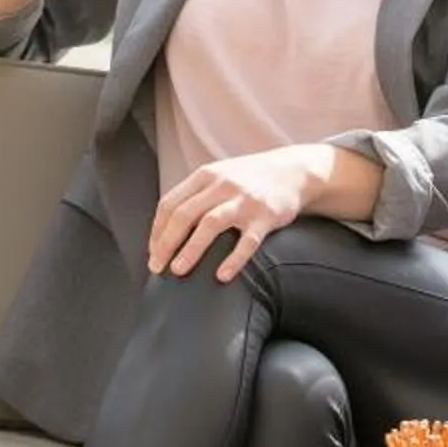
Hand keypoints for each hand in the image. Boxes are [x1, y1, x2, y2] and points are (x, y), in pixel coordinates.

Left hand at [148, 148, 322, 281]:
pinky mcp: (266, 216)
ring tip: (178, 270)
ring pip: (210, 224)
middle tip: (157, 267)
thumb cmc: (250, 179)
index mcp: (205, 176)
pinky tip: (222, 276)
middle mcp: (222, 185)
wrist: (294, 170)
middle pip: (184, 214)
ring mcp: (244, 200)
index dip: (157, 230)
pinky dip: (234, 260)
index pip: (170, 203)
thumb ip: (196, 195)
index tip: (152, 253)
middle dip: (166, 243)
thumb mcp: (219, 176)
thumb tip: (167, 228)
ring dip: (191, 249)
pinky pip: (247, 241)